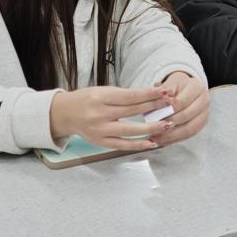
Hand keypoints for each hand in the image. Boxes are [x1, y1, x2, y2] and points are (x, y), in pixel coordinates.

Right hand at [49, 85, 170, 150]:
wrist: (65, 114)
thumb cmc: (87, 99)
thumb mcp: (103, 91)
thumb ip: (125, 95)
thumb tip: (152, 95)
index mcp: (101, 97)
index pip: (130, 96)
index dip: (148, 94)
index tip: (165, 92)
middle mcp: (99, 114)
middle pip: (132, 111)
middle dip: (153, 108)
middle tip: (171, 105)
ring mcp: (100, 130)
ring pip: (129, 130)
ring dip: (150, 128)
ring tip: (167, 125)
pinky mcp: (100, 142)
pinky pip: (122, 145)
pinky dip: (138, 144)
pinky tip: (152, 142)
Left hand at [153, 72, 208, 146]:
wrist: (186, 88)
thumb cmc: (176, 86)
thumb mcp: (171, 82)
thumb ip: (166, 87)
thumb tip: (163, 93)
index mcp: (197, 87)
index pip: (183, 101)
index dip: (169, 109)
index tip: (156, 115)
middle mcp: (204, 100)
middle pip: (186, 115)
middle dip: (169, 123)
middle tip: (154, 128)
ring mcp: (205, 113)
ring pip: (188, 129)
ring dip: (171, 135)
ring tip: (156, 139)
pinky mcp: (201, 124)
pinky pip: (188, 135)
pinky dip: (174, 139)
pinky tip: (162, 141)